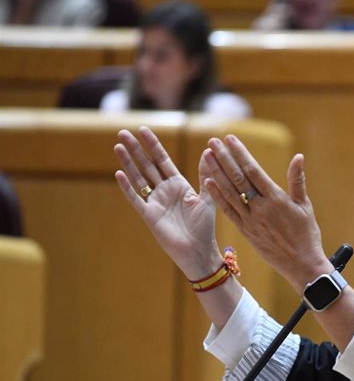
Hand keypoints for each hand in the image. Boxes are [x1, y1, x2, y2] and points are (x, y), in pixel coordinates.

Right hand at [114, 127, 221, 278]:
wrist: (198, 250)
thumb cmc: (204, 227)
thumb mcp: (207, 197)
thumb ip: (206, 174)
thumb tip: (209, 149)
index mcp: (178, 185)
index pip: (162, 160)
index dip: (152, 145)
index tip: (143, 129)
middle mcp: (164, 191)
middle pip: (147, 165)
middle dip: (136, 149)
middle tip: (123, 132)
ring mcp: (155, 202)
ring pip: (138, 178)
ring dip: (128, 163)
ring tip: (118, 146)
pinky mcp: (149, 216)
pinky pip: (136, 199)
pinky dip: (128, 187)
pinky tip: (119, 174)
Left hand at [200, 135, 331, 292]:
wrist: (301, 264)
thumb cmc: (307, 234)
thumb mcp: (305, 205)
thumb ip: (297, 180)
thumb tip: (298, 157)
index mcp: (276, 199)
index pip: (253, 171)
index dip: (240, 153)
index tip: (230, 139)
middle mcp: (260, 208)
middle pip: (238, 178)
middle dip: (224, 158)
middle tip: (212, 141)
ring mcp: (251, 220)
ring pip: (229, 192)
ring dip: (216, 173)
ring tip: (206, 156)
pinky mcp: (245, 231)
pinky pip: (228, 211)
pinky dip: (218, 196)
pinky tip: (208, 182)